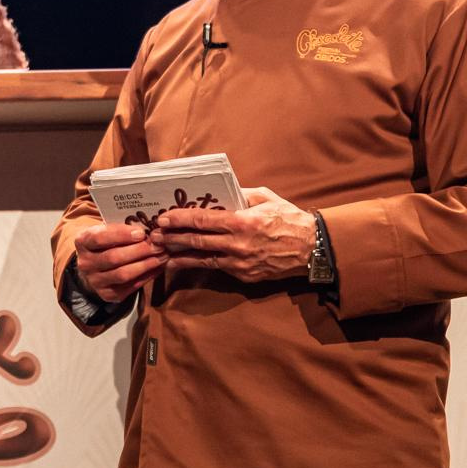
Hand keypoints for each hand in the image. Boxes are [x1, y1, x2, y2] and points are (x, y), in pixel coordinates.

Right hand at [72, 222, 167, 303]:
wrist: (94, 265)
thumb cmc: (105, 242)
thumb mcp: (106, 230)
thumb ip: (121, 229)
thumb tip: (147, 230)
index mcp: (82, 242)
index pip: (99, 238)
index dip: (121, 235)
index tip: (141, 233)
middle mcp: (85, 263)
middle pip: (114, 258)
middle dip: (139, 251)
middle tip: (158, 245)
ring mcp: (95, 281)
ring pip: (123, 274)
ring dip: (146, 265)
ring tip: (162, 257)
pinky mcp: (107, 294)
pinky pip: (130, 287)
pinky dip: (147, 277)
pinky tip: (158, 268)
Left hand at [151, 187, 312, 283]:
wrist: (312, 250)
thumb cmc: (289, 219)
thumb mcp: (266, 198)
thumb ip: (241, 193)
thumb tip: (219, 191)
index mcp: (242, 222)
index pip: (203, 220)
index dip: (180, 219)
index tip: (163, 217)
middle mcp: (238, 244)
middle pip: (196, 241)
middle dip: (172, 238)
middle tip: (154, 235)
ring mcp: (240, 263)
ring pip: (201, 259)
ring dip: (179, 255)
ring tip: (161, 251)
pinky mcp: (243, 276)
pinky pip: (216, 268)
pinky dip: (197, 264)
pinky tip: (183, 262)